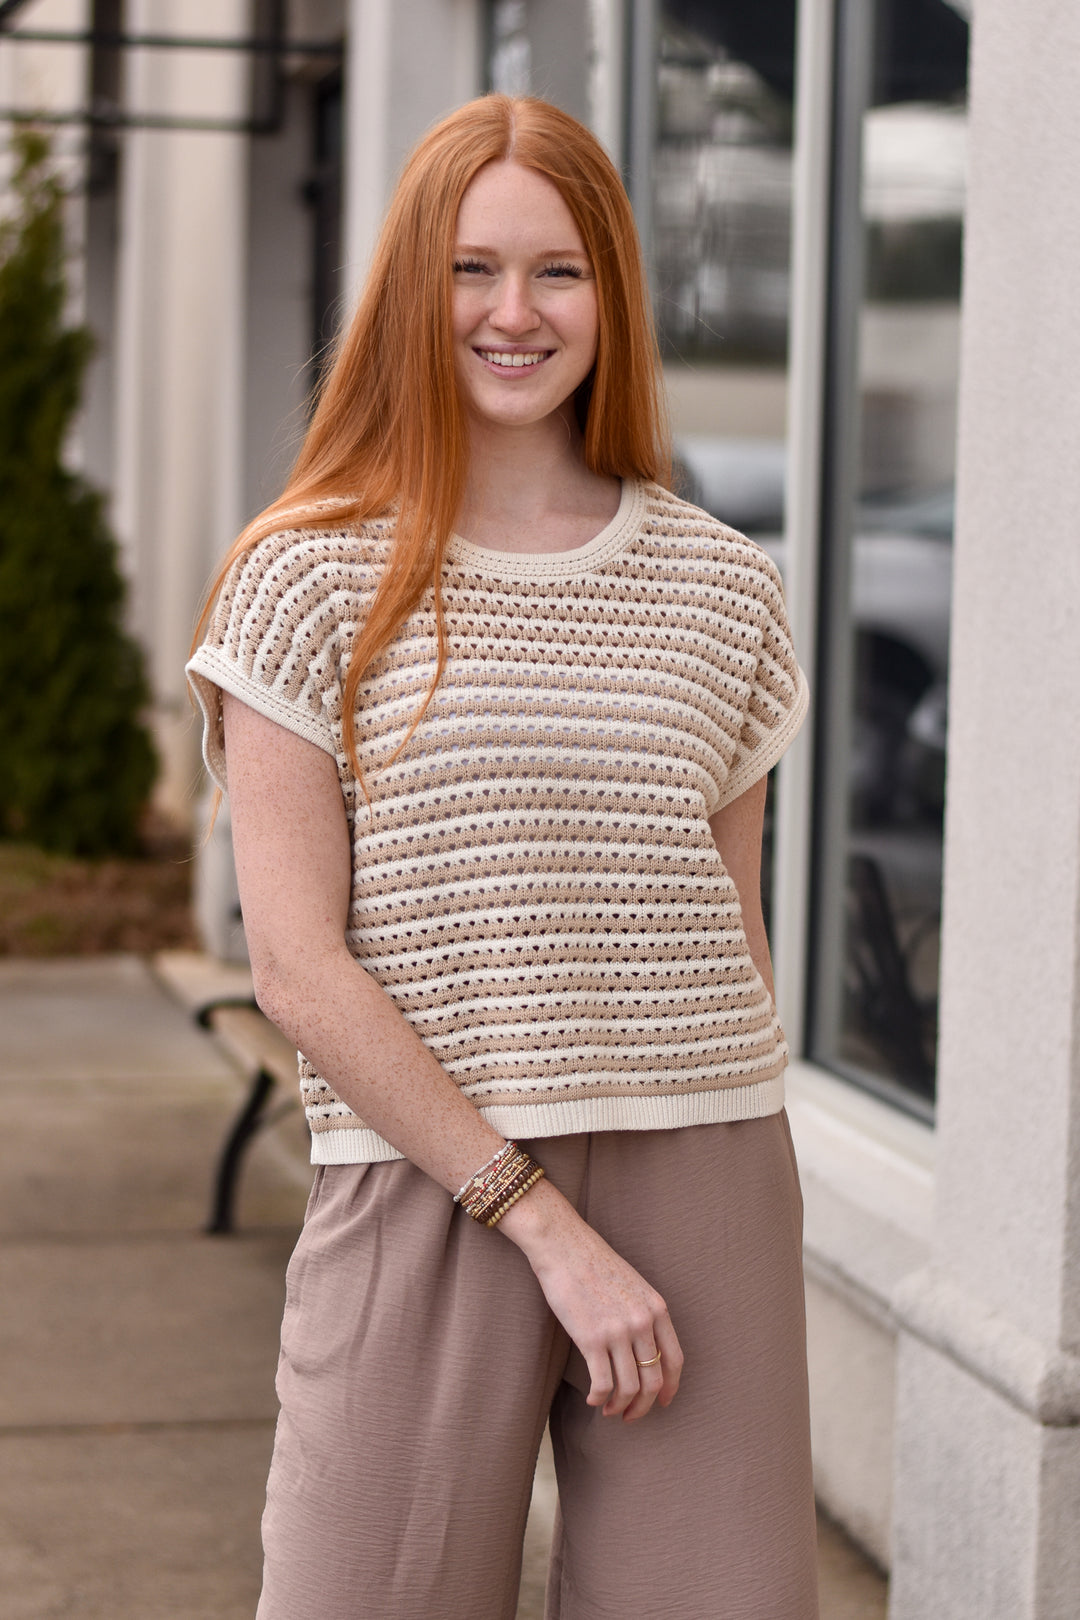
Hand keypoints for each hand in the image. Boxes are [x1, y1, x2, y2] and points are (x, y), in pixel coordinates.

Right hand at [499, 1179, 682, 1420]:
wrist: (564, 1247)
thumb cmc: (594, 1264)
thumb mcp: (633, 1286)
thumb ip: (644, 1315)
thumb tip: (644, 1352)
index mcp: (657, 1308)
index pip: (675, 1360)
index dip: (670, 1387)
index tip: (661, 1402)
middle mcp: (643, 1323)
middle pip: (653, 1381)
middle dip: (643, 1406)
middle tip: (629, 1416)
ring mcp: (618, 1332)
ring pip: (629, 1388)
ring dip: (620, 1407)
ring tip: (609, 1410)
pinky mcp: (592, 1339)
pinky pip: (603, 1384)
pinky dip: (599, 1399)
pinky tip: (592, 1399)